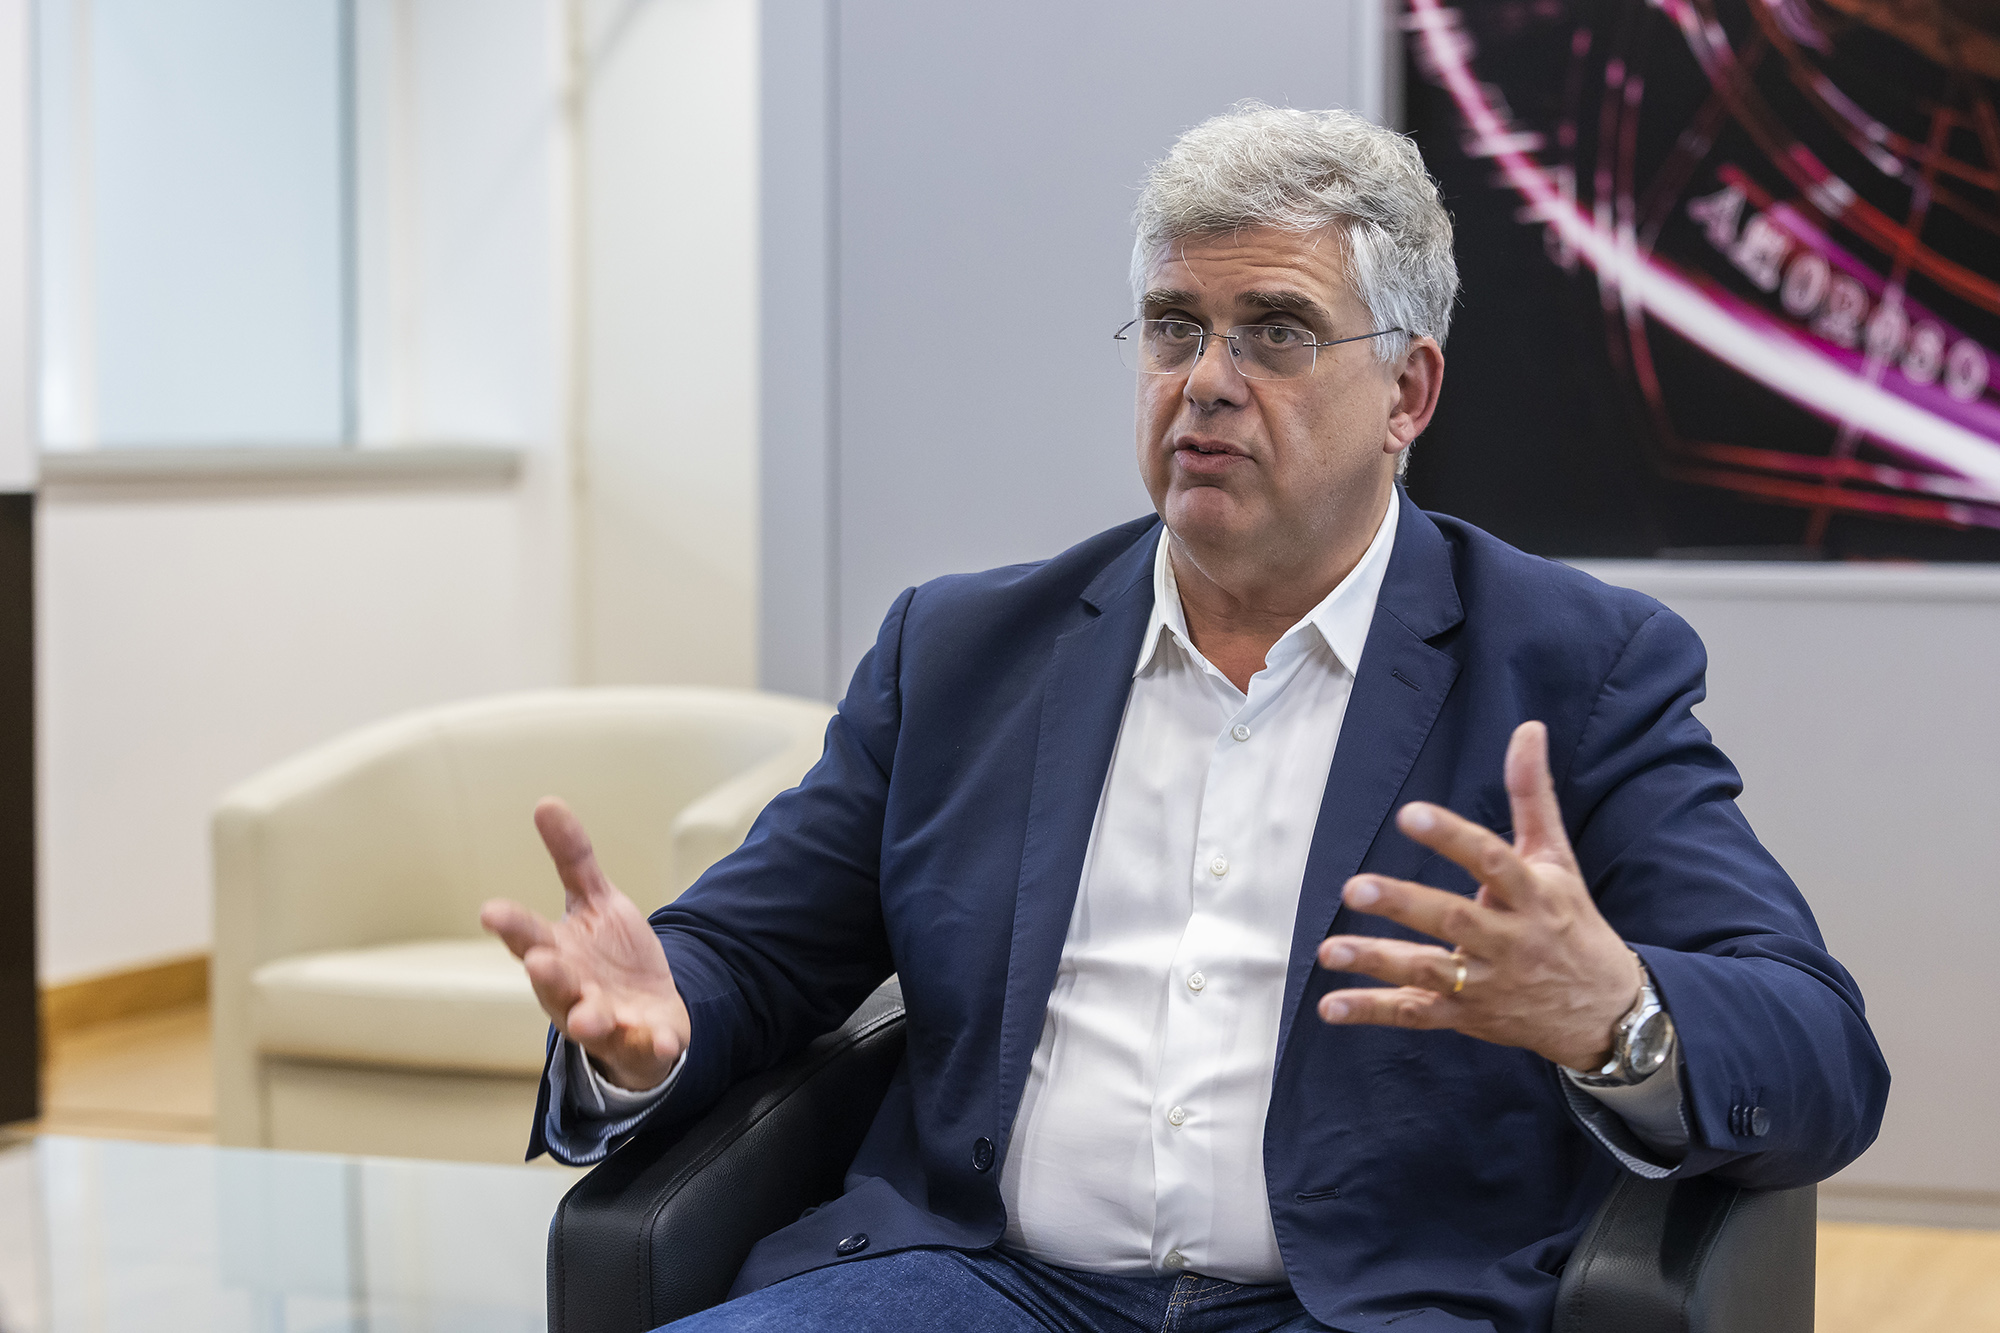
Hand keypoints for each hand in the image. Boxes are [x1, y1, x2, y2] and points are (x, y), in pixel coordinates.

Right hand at [480, 798, 691, 1089]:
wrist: (646, 1013)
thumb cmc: (608, 957)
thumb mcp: (596, 902)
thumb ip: (572, 858)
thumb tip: (546, 802)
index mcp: (557, 954)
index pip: (528, 937)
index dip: (511, 925)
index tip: (490, 911)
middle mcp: (573, 991)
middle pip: (554, 984)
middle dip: (548, 975)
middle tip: (539, 962)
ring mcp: (606, 1020)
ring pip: (591, 1023)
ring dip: (589, 1019)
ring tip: (589, 1018)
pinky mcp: (641, 1041)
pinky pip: (645, 1046)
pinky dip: (651, 1044)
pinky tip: (659, 1040)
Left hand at [1314, 721, 1641, 1070]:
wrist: (1605, 1012)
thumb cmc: (1570, 922)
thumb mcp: (1557, 858)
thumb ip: (1531, 794)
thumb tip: (1527, 728)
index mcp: (1532, 895)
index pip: (1492, 860)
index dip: (1452, 837)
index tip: (1410, 814)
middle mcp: (1509, 941)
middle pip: (1453, 920)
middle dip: (1403, 903)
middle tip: (1355, 886)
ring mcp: (1487, 982)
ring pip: (1429, 971)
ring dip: (1377, 961)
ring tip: (1329, 950)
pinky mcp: (1468, 1016)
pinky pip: (1417, 1013)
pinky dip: (1373, 1010)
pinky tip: (1330, 1007)